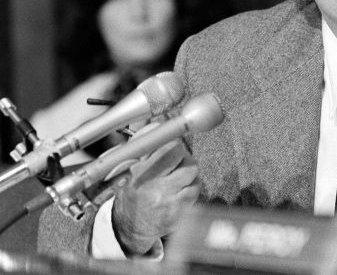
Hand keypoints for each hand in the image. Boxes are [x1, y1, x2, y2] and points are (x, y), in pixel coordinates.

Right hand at [112, 128, 200, 255]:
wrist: (130, 227)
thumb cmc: (132, 192)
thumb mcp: (127, 168)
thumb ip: (141, 144)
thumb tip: (156, 122)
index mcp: (134, 169)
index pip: (156, 141)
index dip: (168, 136)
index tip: (172, 135)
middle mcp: (148, 181)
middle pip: (177, 150)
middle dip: (179, 153)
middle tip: (174, 160)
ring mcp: (164, 195)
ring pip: (191, 167)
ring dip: (187, 170)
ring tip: (176, 178)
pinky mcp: (178, 208)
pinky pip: (196, 186)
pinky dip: (191, 187)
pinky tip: (179, 192)